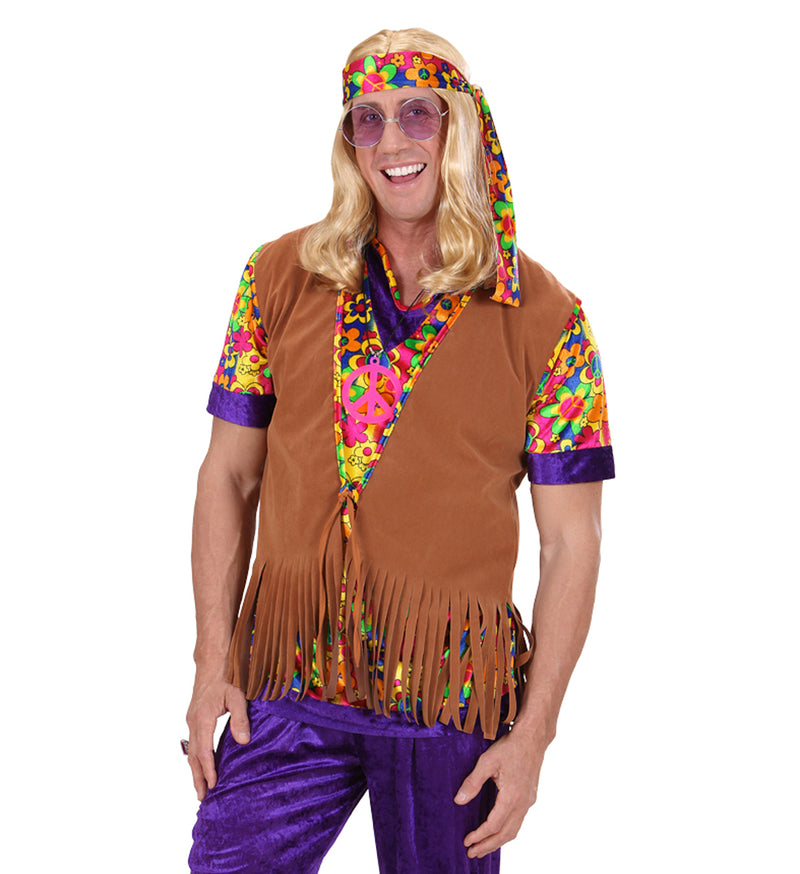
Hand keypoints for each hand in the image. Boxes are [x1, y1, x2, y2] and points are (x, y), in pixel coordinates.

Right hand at [186, 677, 249, 800]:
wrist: (212, 661)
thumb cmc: (227, 676)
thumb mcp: (238, 695)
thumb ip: (240, 718)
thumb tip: (243, 742)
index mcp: (203, 717)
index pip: (204, 750)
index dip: (208, 769)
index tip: (213, 785)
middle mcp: (193, 721)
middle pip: (193, 755)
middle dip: (198, 777)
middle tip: (202, 797)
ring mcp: (192, 719)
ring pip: (192, 750)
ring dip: (195, 770)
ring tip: (200, 788)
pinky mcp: (194, 717)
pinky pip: (194, 742)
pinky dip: (196, 757)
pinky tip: (201, 765)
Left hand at [454, 728, 545, 858]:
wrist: (533, 738)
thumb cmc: (510, 747)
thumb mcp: (487, 761)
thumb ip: (472, 782)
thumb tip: (458, 801)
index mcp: (512, 796)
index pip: (493, 825)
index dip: (479, 835)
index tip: (467, 841)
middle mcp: (523, 803)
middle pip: (505, 834)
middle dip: (487, 845)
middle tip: (472, 853)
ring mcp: (528, 801)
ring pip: (514, 830)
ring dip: (498, 841)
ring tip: (483, 847)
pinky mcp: (530, 797)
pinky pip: (518, 822)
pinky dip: (507, 832)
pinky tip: (498, 831)